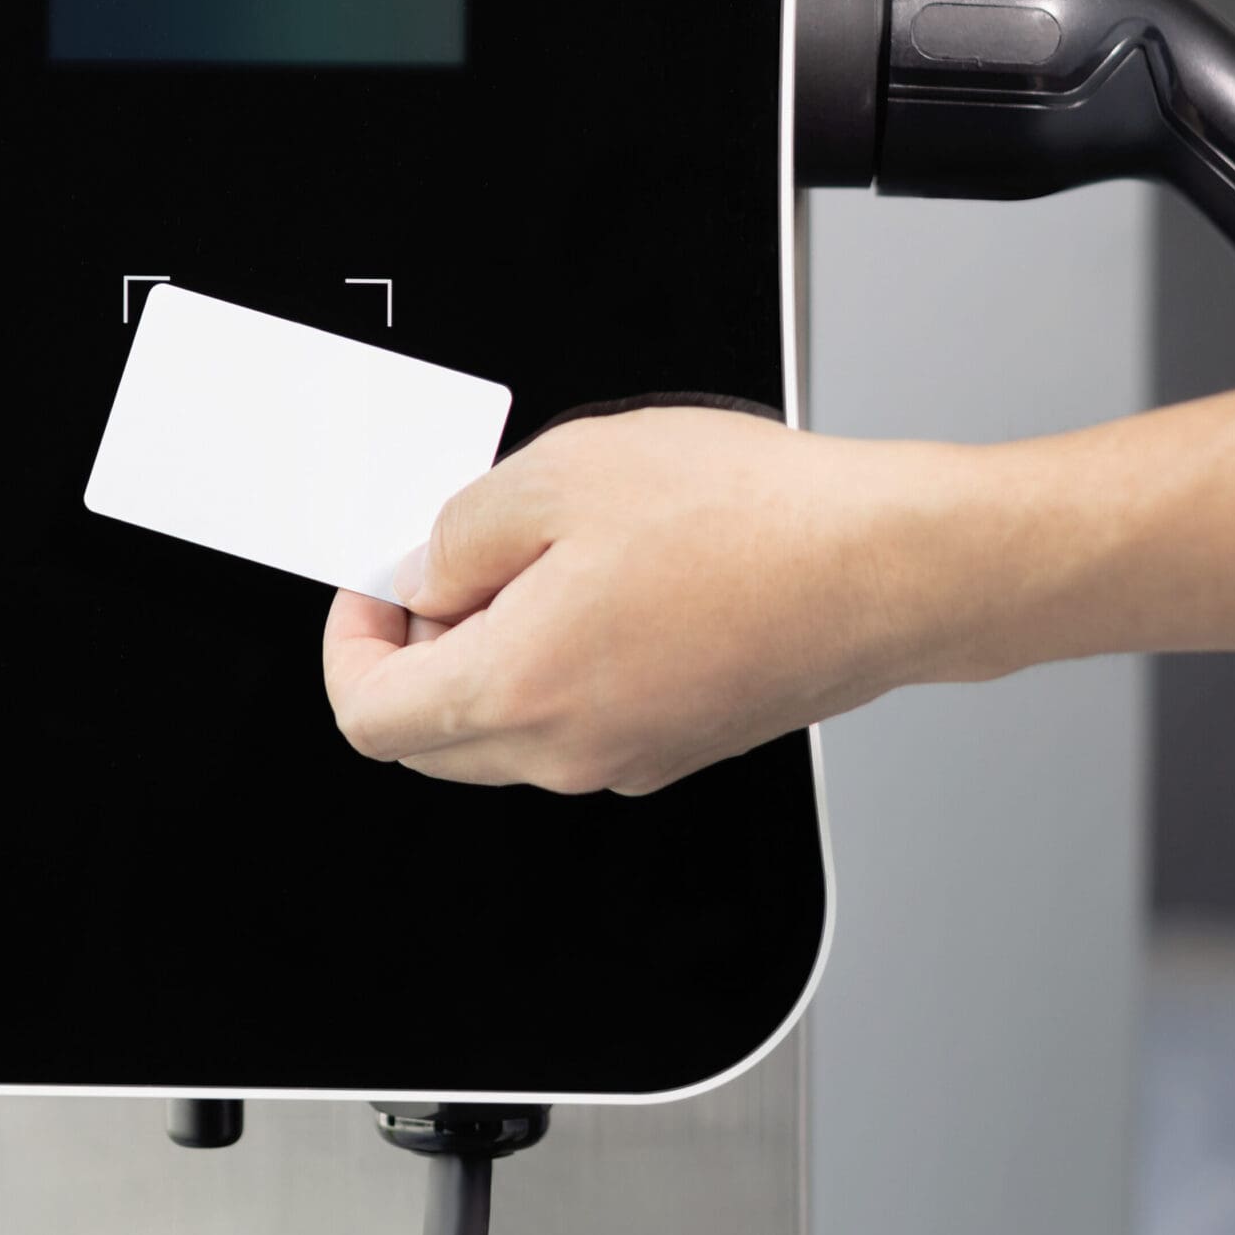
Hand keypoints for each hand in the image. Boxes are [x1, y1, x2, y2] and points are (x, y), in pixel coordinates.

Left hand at [321, 406, 981, 794]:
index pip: (368, 717)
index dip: (350, 642)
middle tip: (457, 563)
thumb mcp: (561, 473)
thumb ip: (461, 532)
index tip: (375, 586)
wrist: (885, 566)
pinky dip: (563, 665)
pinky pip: (580, 720)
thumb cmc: (752, 521)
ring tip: (556, 554)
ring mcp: (629, 760)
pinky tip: (615, 581)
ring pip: (508, 733)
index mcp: (519, 691)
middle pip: (431, 739)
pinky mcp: (681, 745)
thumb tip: (426, 574)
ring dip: (496, 655)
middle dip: (418, 652)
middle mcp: (568, 753)